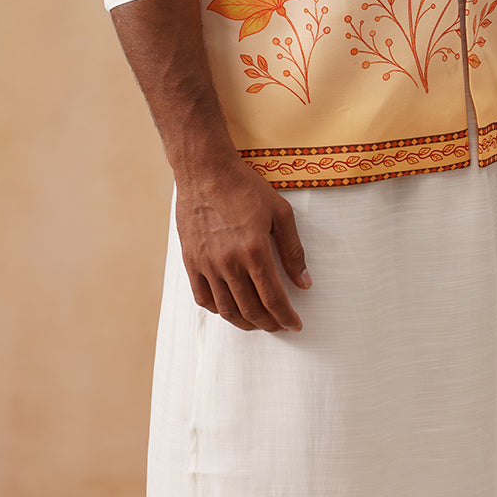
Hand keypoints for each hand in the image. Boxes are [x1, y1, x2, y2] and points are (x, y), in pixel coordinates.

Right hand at [175, 155, 311, 330]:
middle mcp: (229, 262)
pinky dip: (218, 309)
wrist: (205, 171)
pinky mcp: (191, 261)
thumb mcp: (280, 212)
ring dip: (245, 322)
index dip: (286, 317)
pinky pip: (202, 297)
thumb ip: (293, 250)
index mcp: (254, 250)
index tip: (295, 325)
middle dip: (269, 324)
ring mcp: (207, 264)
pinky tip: (230, 307)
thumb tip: (305, 283)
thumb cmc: (245, 187)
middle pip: (251, 310)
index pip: (273, 299)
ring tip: (257, 322)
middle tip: (279, 325)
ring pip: (226, 309)